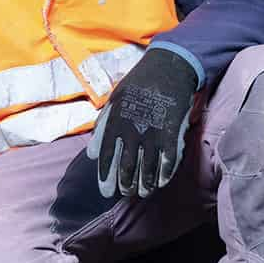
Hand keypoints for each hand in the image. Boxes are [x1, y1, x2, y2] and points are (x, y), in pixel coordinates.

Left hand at [86, 47, 199, 199]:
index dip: (105, 177)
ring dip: (145, 184)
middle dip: (125, 185)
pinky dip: (164, 174)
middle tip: (125, 193)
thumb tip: (91, 154)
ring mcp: (153, 133)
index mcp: (115, 123)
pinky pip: (168, 161)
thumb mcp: (114, 101)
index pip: (106, 157)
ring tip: (143, 192)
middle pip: (126, 167)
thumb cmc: (137, 84)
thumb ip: (102, 127)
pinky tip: (161, 182)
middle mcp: (132, 131)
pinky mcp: (172, 133)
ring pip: (148, 168)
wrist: (167, 68)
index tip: (105, 191)